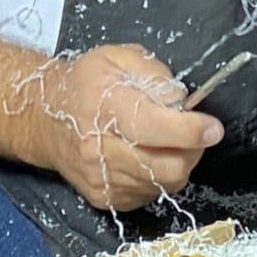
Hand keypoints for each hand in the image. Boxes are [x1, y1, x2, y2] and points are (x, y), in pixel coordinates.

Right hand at [33, 45, 222, 210]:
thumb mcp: (118, 58)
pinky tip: (151, 156)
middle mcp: (98, 148)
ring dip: (178, 163)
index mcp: (104, 107)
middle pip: (165, 166)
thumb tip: (180, 100)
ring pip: (162, 184)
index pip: (152, 126)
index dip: (188, 130)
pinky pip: (149, 195)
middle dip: (192, 150)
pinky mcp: (103, 198)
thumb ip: (154, 73)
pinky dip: (160, 177)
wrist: (44, 118)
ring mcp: (100, 178)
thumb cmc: (86, 84)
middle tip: (195, 132)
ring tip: (170, 141)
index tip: (212, 127)